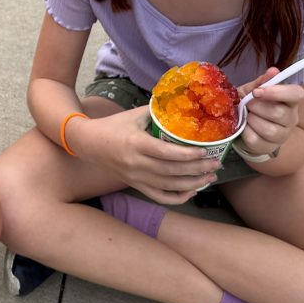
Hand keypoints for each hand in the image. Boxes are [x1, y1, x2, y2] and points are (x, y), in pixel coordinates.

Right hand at [68, 106, 218, 204]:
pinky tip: (191, 191)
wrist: (87, 143)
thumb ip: (157, 111)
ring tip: (210, 177)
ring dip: (193, 183)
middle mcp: (136, 164)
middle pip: (172, 171)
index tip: (204, 151)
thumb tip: (182, 104)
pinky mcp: (134, 185)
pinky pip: (159, 196)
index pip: (166, 153)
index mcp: (136, 144)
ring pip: (169, 186)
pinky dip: (177, 198)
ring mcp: (135, 178)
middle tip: (216, 164)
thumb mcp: (133, 115)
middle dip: (198, 169)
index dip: (188, 155)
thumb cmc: (112, 126)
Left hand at [236, 68, 303, 155]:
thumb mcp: (252, 91)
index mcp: (290, 101)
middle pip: (279, 113)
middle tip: (247, 105)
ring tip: (247, 116)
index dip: (277, 92)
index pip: (296, 94)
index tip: (257, 92)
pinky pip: (256, 140)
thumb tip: (273, 71)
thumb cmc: (251, 106)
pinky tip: (244, 128)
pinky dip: (245, 132)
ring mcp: (282, 135)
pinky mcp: (269, 147)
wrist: (242, 127)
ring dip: (252, 120)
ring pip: (269, 129)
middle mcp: (291, 118)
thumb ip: (261, 82)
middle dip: (257, 107)